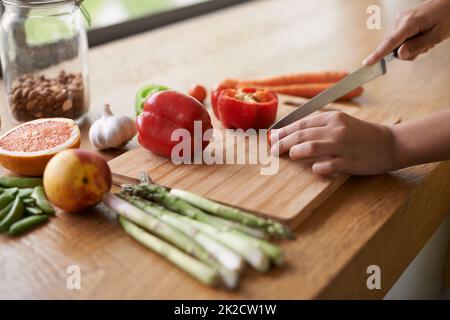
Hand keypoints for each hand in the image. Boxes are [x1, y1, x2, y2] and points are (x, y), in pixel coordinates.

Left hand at [270, 111, 394, 175]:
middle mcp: (336, 129)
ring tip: (290, 155)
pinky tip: (314, 169)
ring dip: (295, 152)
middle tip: (273, 150)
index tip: (272, 138)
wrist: (390, 144)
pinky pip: (327, 165)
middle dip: (283, 143)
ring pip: (310, 147)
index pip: (301, 124)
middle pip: (301, 135)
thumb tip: (292, 135)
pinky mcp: (349, 162)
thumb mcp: (341, 123)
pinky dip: (317, 167)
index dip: (284, 131)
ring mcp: (342, 146)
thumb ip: (319, 127)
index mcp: (332, 118)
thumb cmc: (361, 135)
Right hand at [363, 0, 449, 64]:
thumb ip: (418, 46)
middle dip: (409, 52)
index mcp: (410, 23)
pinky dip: (412, 42)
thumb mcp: (437, 35)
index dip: (378, 54)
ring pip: (399, 45)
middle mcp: (401, 20)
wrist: (449, 2)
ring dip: (412, 47)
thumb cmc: (448, 16)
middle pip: (395, 47)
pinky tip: (423, 35)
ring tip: (427, 39)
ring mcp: (401, 20)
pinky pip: (401, 39)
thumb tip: (399, 55)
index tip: (367, 63)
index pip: (391, 42)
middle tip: (427, 46)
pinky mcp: (402, 21)